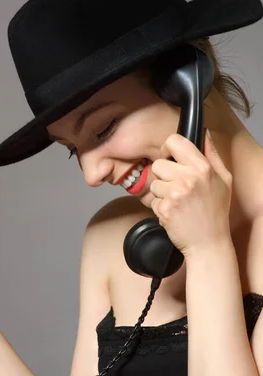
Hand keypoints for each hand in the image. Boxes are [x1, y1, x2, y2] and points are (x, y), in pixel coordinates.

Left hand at [149, 129, 232, 257]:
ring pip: (154, 183)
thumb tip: (204, 132)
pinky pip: (152, 201)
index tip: (169, 158)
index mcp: (203, 168)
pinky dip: (160, 208)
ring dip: (162, 193)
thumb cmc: (216, 211)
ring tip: (178, 203)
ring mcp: (175, 194)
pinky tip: (175, 214)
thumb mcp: (223, 179)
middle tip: (177, 188)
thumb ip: (212, 154)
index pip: (174, 141)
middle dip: (164, 176)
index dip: (167, 149)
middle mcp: (188, 178)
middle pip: (158, 164)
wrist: (209, 243)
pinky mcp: (164, 209)